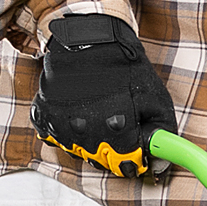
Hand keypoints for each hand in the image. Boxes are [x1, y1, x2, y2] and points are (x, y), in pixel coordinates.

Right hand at [30, 14, 177, 177]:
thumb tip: (159, 167)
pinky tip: (77, 115)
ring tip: (98, 120)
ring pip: (76, 150)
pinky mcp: (43, 111)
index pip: (124, 166)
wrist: (90, 38)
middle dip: (111, 153)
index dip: (133, 163)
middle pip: (98, 160)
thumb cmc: (126, 68)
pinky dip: (65, 130)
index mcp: (116, 128)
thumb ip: (162, 138)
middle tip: (118, 135)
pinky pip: (53, 135)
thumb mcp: (158, 102)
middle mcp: (85, 128)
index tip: (136, 157)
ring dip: (88, 142)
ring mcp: (61, 121)